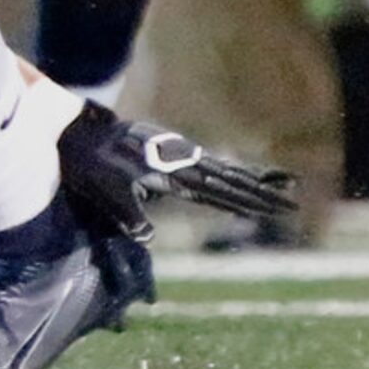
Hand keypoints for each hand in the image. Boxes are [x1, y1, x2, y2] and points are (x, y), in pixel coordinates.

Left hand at [58, 101, 296, 241]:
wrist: (76, 133)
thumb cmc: (92, 165)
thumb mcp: (109, 192)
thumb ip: (128, 213)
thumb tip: (148, 235)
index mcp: (173, 170)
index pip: (220, 188)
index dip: (248, 199)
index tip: (275, 207)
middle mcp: (180, 159)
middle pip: (230, 177)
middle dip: (261, 191)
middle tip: (292, 201)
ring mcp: (176, 154)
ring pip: (222, 170)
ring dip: (249, 181)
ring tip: (278, 187)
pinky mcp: (168, 154)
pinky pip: (207, 165)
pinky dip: (228, 173)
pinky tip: (236, 180)